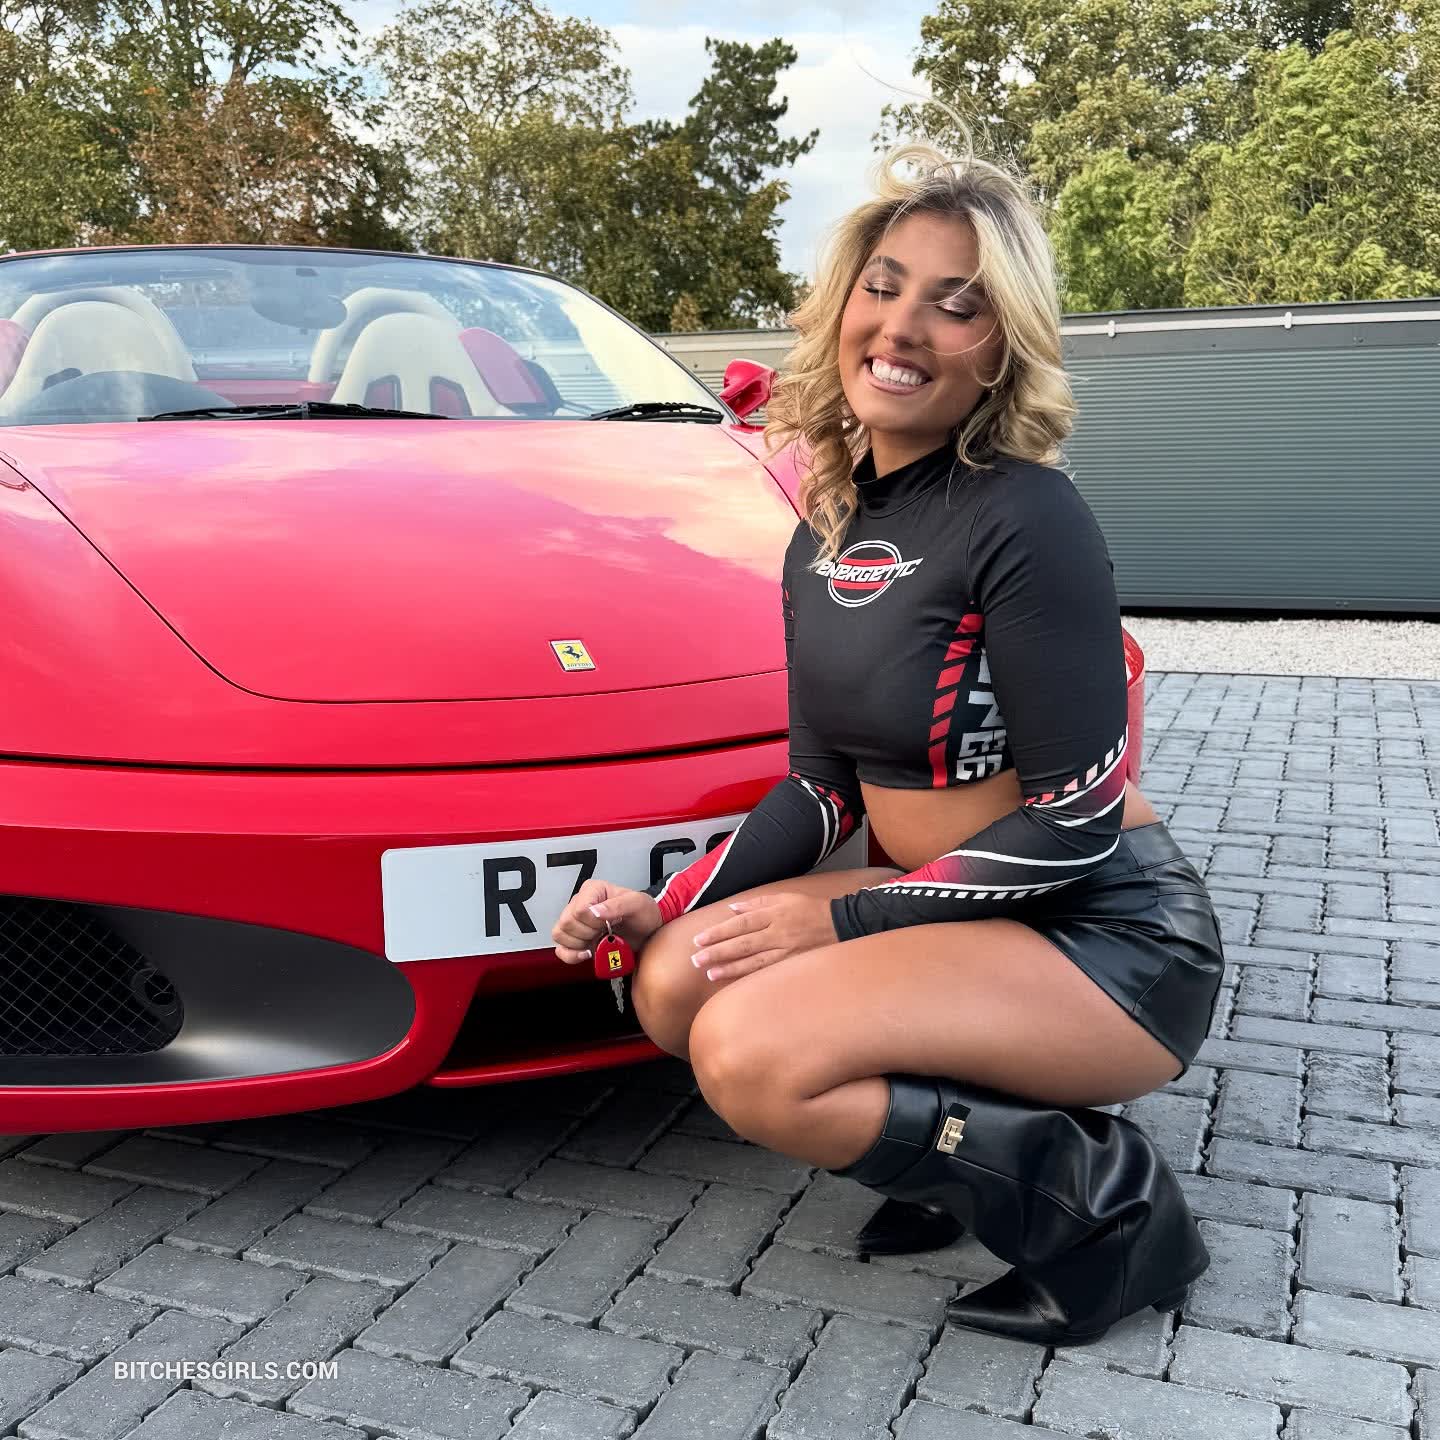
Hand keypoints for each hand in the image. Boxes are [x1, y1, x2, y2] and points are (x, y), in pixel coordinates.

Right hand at [552, 879, 661, 965]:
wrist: (648, 929)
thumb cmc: (643, 912)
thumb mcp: (637, 904)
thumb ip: (617, 905)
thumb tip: (595, 912)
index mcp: (592, 890)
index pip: (579, 909)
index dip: (593, 922)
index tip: (608, 923)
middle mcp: (580, 904)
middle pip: (566, 922)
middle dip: (587, 933)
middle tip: (604, 931)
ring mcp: (576, 922)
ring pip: (560, 934)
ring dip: (579, 944)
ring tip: (597, 940)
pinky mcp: (576, 939)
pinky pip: (561, 949)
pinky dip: (571, 955)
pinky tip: (587, 953)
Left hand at [689, 891, 838, 982]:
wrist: (844, 924)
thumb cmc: (812, 909)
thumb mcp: (785, 897)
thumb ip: (757, 902)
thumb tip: (733, 908)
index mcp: (774, 913)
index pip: (740, 923)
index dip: (719, 932)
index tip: (699, 940)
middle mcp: (778, 932)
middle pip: (743, 943)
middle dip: (718, 952)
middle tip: (696, 960)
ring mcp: (787, 950)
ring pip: (753, 961)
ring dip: (730, 968)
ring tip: (710, 973)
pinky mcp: (795, 963)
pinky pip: (769, 971)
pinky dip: (751, 976)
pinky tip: (736, 981)